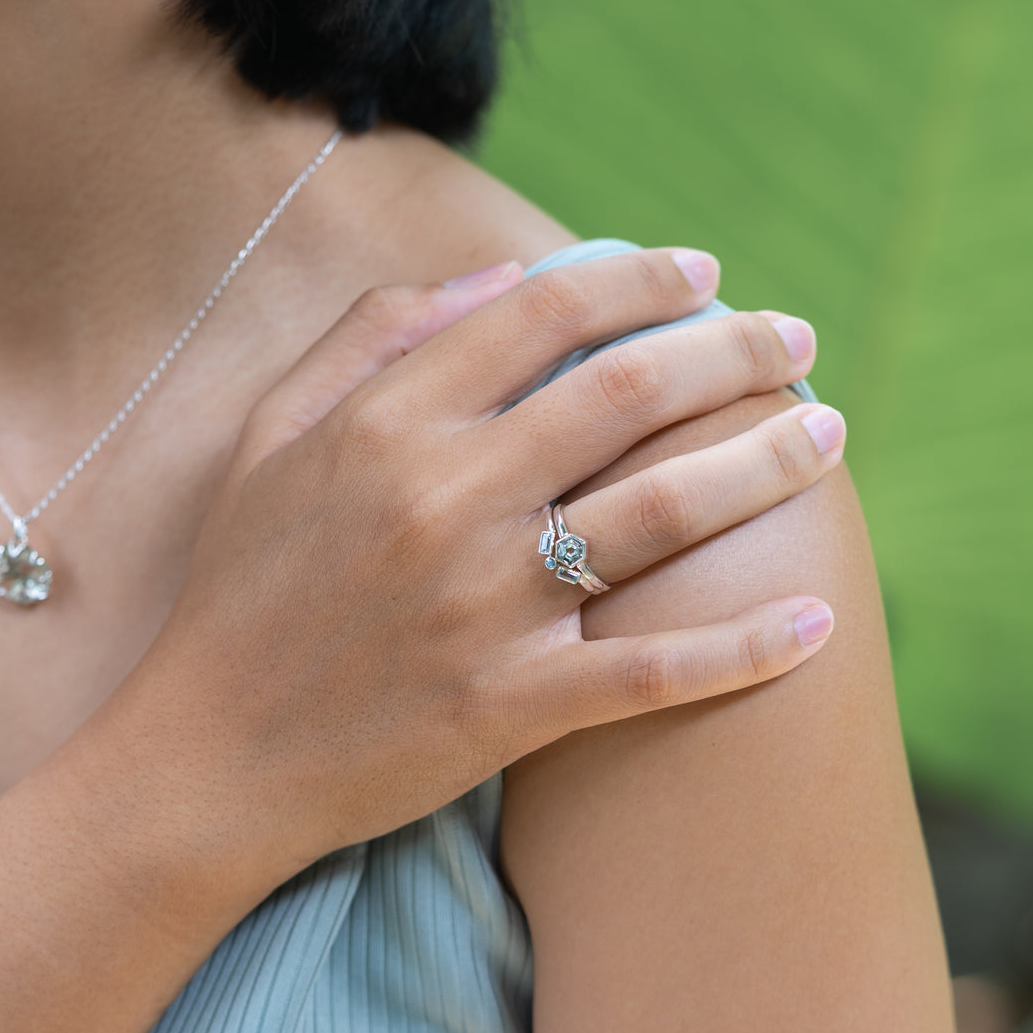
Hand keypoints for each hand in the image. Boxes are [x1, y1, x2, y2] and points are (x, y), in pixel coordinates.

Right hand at [140, 247, 844, 890]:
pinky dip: (744, 648)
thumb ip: (369, 337)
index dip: (641, 279)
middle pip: (630, 393)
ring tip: (827, 437)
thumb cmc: (240, 590)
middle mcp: (449, 498)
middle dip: (735, 352)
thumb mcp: (273, 438)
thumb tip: (496, 274)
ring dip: (764, 466)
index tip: (704, 274)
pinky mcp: (513, 704)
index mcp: (390, 423)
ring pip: (664, 512)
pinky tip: (816, 624)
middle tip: (798, 340)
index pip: (545, 312)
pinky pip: (653, 669)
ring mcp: (487, 604)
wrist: (206, 759)